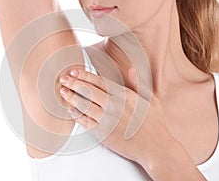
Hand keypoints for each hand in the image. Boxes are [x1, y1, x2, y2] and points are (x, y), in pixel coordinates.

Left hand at [59, 69, 205, 179]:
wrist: (156, 148)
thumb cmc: (154, 124)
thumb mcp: (152, 100)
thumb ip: (139, 83)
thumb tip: (130, 69)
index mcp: (125, 95)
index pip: (100, 82)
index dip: (85, 75)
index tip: (75, 71)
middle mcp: (114, 106)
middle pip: (89, 91)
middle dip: (74, 83)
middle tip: (63, 78)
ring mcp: (107, 120)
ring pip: (84, 105)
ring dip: (71, 97)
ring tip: (62, 91)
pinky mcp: (103, 133)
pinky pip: (85, 122)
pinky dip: (76, 114)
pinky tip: (70, 109)